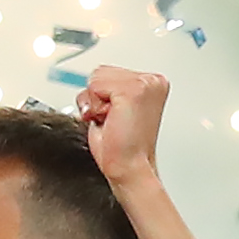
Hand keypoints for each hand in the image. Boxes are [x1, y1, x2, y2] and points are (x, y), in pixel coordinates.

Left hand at [76, 66, 168, 186]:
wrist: (129, 166)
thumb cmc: (121, 144)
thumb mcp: (115, 107)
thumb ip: (108, 88)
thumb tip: (86, 77)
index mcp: (152, 82)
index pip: (107, 72)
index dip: (102, 96)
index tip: (117, 115)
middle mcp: (152, 80)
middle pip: (100, 72)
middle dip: (97, 98)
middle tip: (113, 119)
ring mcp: (145, 84)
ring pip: (96, 78)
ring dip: (96, 103)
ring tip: (113, 120)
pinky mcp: (134, 90)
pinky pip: (94, 87)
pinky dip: (95, 106)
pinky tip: (111, 119)